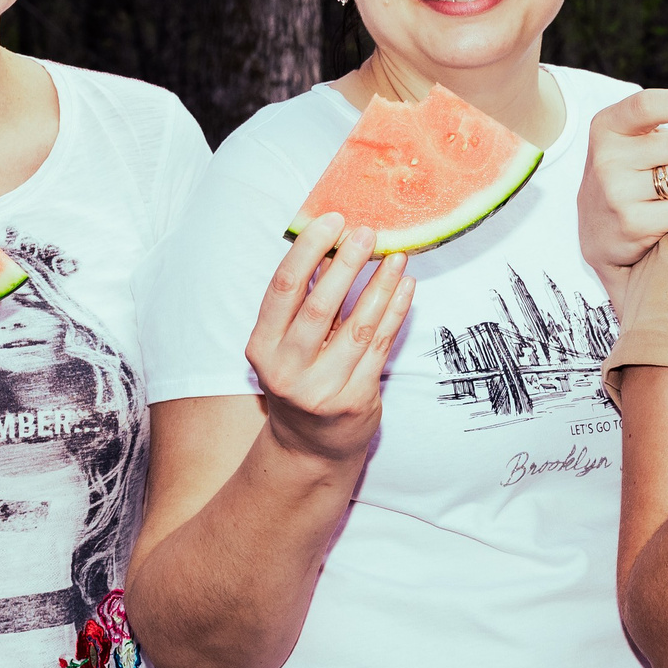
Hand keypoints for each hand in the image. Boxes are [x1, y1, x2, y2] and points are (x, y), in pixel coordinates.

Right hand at [247, 215, 414, 462]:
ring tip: (396, 256)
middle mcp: (287, 369)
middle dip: (346, 264)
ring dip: (380, 285)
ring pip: (358, 326)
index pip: (283, 289)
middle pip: (320, 306)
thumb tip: (329, 242)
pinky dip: (395, 313)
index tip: (330, 220)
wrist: (311, 447)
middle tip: (367, 232)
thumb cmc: (300, 380)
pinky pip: (380, 346)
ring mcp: (322, 388)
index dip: (307, 250)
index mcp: (262, 348)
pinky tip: (405, 287)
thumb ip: (301, 303)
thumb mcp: (285, 346)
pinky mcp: (355, 399)